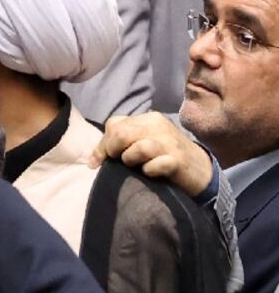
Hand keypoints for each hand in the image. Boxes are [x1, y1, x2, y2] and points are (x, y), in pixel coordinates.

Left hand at [88, 112, 213, 196]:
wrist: (201, 171)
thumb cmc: (165, 156)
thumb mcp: (144, 143)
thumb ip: (120, 144)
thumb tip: (91, 161)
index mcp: (148, 118)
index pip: (114, 124)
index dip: (104, 143)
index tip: (103, 159)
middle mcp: (159, 126)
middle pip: (121, 133)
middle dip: (113, 150)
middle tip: (120, 161)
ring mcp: (170, 143)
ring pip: (137, 148)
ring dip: (130, 160)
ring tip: (137, 167)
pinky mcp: (178, 161)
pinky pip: (154, 166)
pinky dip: (148, 171)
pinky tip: (151, 173)